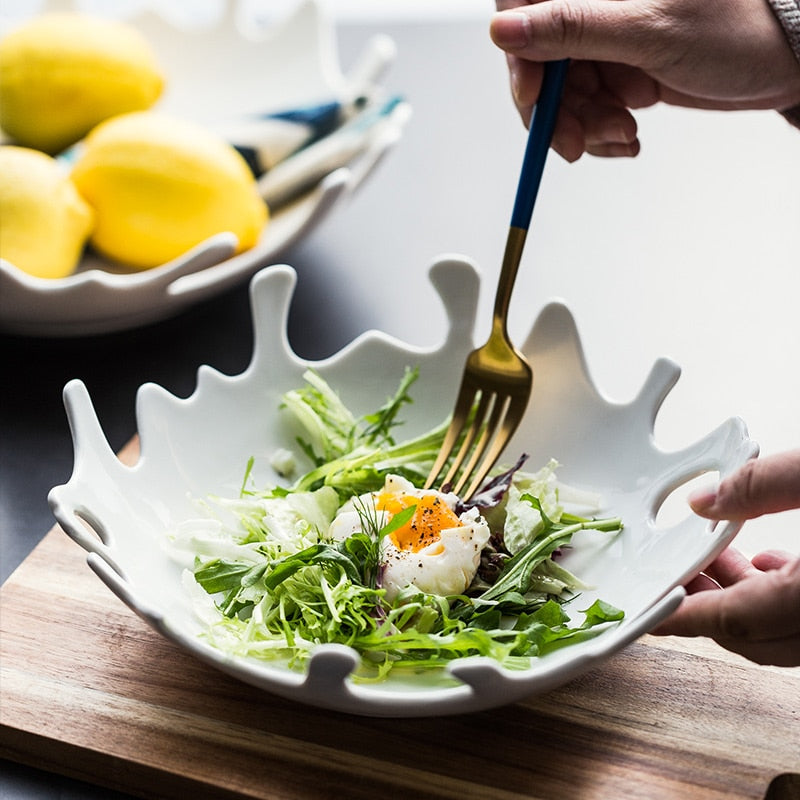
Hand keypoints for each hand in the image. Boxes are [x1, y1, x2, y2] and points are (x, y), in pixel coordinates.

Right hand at [490, 0, 799, 160]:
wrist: (785, 61)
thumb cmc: (738, 28)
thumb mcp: (648, 30)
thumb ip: (571, 28)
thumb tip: (503, 30)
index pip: (524, 5)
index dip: (520, 54)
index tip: (533, 95)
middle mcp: (598, 5)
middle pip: (540, 59)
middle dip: (556, 108)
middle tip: (577, 139)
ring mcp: (608, 39)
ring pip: (563, 91)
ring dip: (584, 125)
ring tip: (621, 133)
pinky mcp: (619, 69)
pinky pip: (588, 107)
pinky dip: (601, 131)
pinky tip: (627, 134)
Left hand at [652, 451, 799, 666]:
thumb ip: (762, 486)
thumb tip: (702, 500)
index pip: (735, 619)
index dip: (682, 615)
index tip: (644, 614)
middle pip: (753, 634)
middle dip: (705, 604)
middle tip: (675, 568)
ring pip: (779, 632)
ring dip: (740, 598)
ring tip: (713, 557)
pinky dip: (774, 598)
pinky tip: (769, 562)